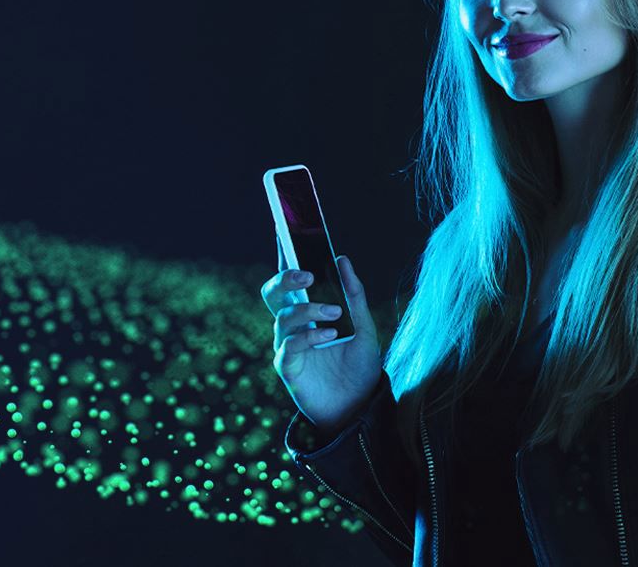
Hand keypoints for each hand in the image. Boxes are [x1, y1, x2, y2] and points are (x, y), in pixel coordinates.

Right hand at [261, 239, 383, 436]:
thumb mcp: (364, 328)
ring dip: (308, 311)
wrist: (360, 408)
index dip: (283, 253)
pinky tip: (328, 337)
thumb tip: (343, 259)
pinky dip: (307, 337)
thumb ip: (354, 296)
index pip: (291, 277)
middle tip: (307, 276)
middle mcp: (294, 326)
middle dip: (285, 278)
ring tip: (334, 315)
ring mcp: (288, 346)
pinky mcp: (288, 368)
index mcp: (309, 311)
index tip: (283, 227)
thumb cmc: (358, 368)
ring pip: (282, 317)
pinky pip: (288, 345)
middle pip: (273, 292)